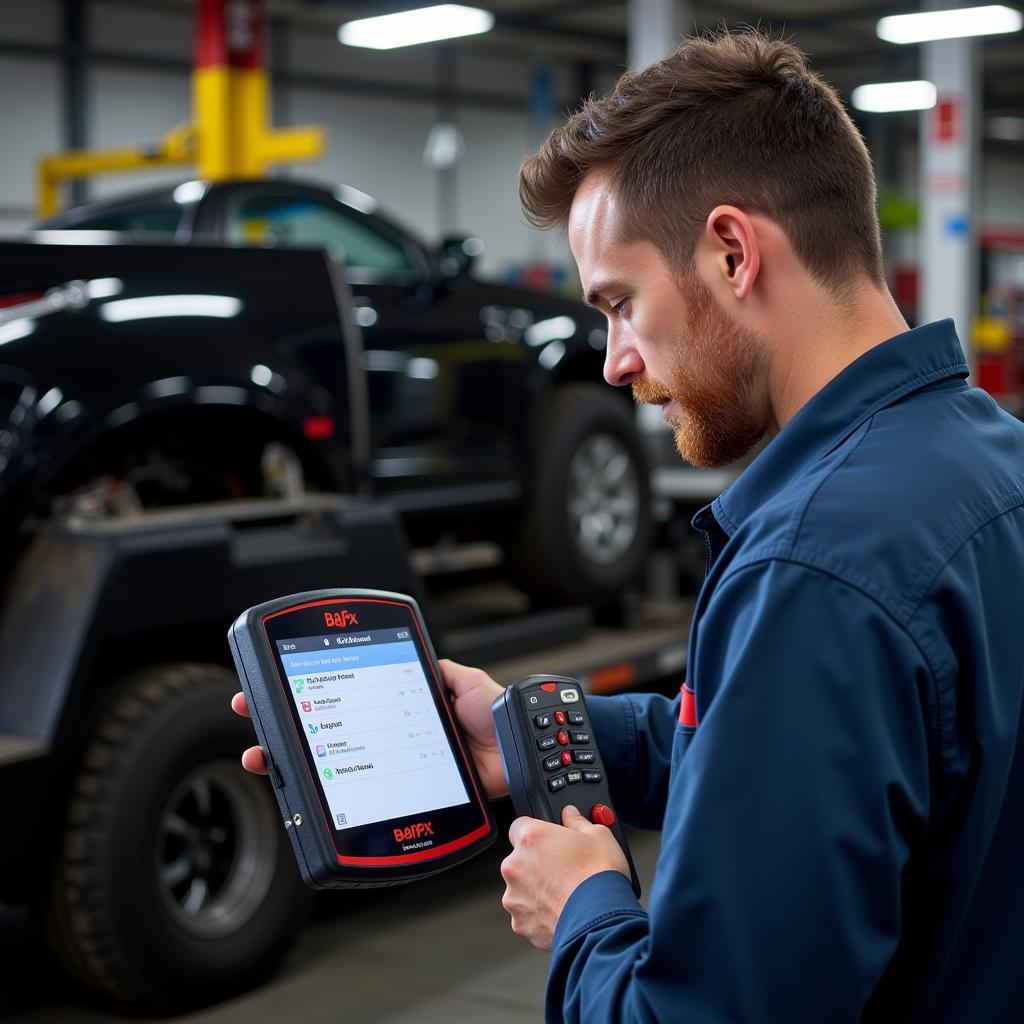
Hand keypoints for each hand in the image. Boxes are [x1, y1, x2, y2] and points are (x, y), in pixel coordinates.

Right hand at [230, 659, 506, 794]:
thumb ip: (433, 670)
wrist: (516, 748)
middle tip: (253, 723)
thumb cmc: (494, 714)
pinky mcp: (401, 792)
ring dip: (292, 767)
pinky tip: (301, 797)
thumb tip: (410, 653)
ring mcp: (391, 767)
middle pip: (328, 736)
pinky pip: (361, 799)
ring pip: (333, 770)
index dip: (311, 696)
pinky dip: (330, 801)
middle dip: (285, 731)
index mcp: (401, 711)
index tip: (275, 690)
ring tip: (264, 759)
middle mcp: (390, 740)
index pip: (346, 702)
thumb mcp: (459, 679)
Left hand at [501, 805, 630, 949]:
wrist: (600, 922)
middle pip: (519, 859)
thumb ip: (577, 821)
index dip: (537, 833)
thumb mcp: (598, 835)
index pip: (520, 826)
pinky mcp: (520, 924)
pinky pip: (526, 914)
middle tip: (563, 869)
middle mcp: (516, 866)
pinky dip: (539, 914)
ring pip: (521, 888)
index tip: (549, 841)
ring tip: (565, 893)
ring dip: (536, 889)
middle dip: (537, 863)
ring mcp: (515, 897)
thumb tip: (571, 815)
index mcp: (531, 838)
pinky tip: (561, 910)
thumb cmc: (598, 878)